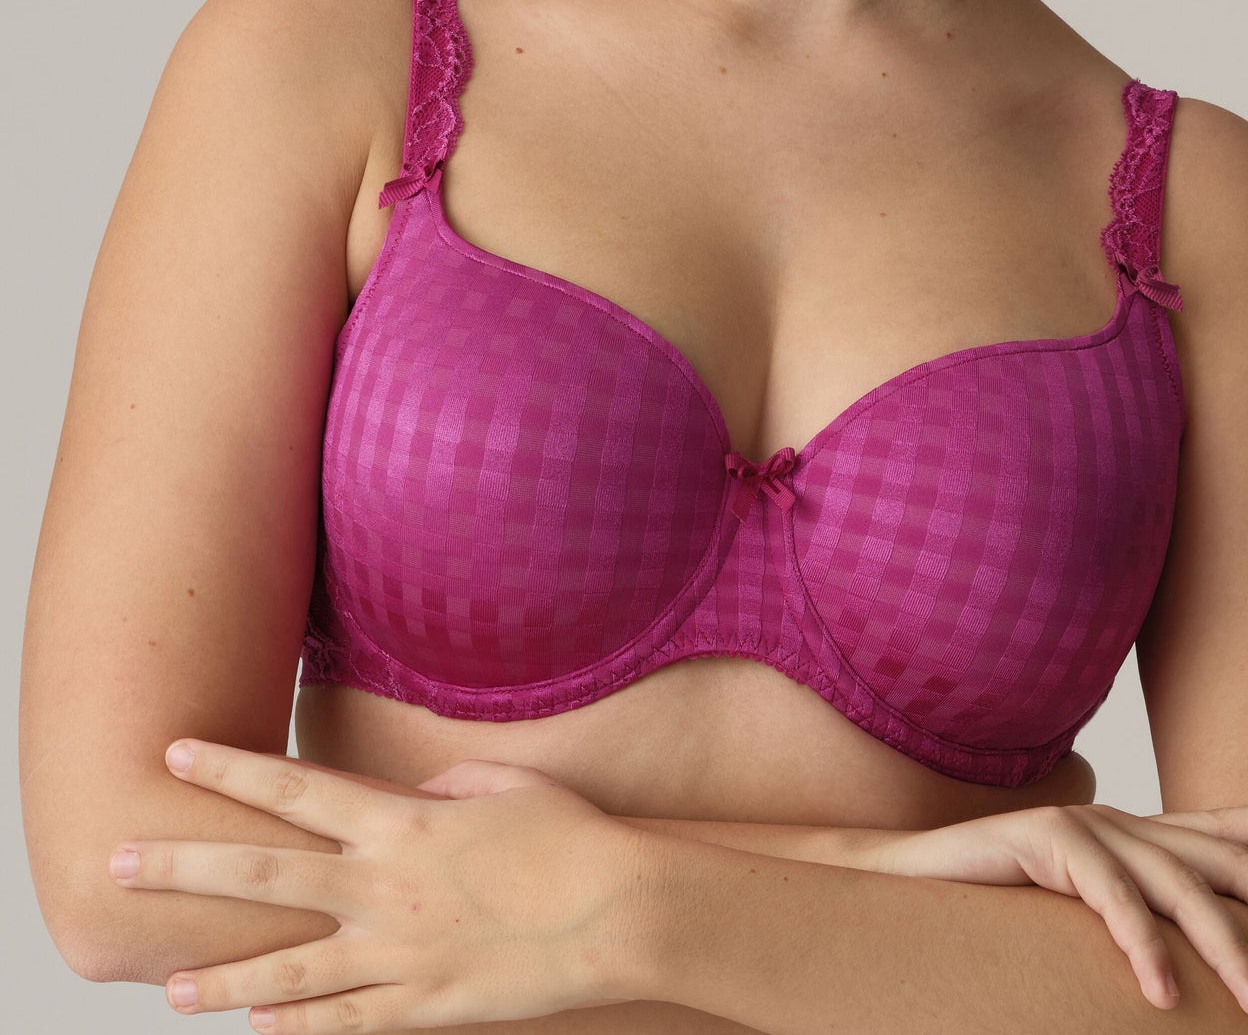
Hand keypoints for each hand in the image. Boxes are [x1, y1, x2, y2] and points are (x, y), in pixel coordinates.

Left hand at [107, 739, 655, 1031]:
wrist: (614, 911)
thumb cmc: (567, 836)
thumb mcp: (504, 787)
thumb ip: (447, 788)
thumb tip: (416, 799)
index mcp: (401, 824)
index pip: (295, 791)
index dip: (231, 770)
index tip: (177, 754)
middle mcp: (382, 889)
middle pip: (263, 877)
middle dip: (184, 866)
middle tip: (118, 863)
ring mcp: (396, 955)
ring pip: (286, 971)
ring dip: (222, 978)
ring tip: (169, 989)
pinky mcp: (422, 1007)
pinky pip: (344, 1021)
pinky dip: (298, 1025)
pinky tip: (260, 1028)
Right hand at [868, 802, 1247, 1019]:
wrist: (908, 881)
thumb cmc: (994, 908)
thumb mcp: (1080, 916)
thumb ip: (1132, 920)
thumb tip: (1188, 966)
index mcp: (1132, 840)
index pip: (1221, 828)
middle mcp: (1118, 825)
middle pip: (1223, 857)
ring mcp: (1085, 828)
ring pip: (1178, 885)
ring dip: (1227, 948)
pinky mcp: (1047, 839)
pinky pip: (1110, 898)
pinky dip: (1141, 946)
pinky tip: (1161, 992)